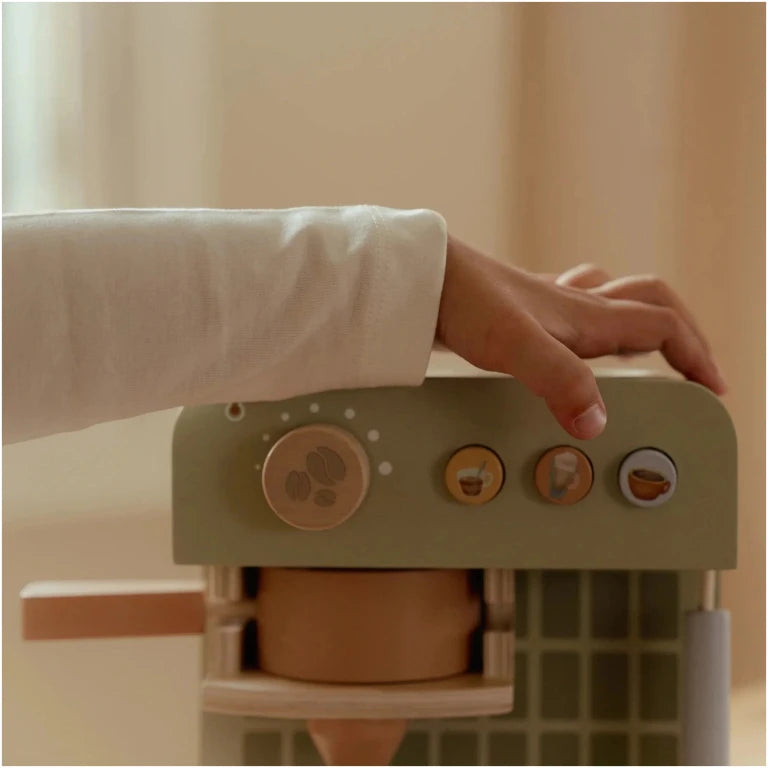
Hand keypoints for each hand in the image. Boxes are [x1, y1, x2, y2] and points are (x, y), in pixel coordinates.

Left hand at [436, 235, 726, 439]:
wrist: (421, 278)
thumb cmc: (464, 302)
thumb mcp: (515, 345)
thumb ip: (560, 381)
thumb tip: (597, 422)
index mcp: (586, 315)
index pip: (662, 326)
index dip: (696, 355)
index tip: (711, 388)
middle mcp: (574, 306)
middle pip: (650, 303)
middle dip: (681, 332)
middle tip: (692, 367)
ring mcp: (548, 306)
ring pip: (613, 302)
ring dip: (639, 321)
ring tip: (645, 354)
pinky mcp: (522, 312)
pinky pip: (575, 310)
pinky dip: (592, 325)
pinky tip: (572, 343)